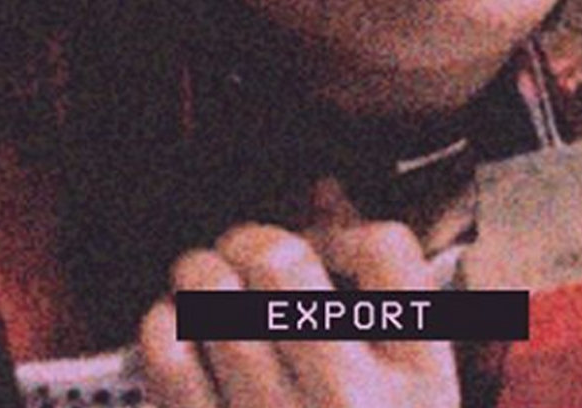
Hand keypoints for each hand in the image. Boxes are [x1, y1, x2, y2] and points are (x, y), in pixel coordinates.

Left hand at [139, 214, 459, 407]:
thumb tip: (324, 195)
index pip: (385, 250)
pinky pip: (169, 360)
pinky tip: (171, 329)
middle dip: (250, 239)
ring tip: (199, 279)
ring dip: (197, 272)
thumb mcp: (413, 395)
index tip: (322, 249)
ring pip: (214, 295)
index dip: (342, 230)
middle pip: (282, 259)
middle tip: (240, 250)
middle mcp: (351, 404)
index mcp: (419, 383)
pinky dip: (162, 327)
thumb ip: (382, 297)